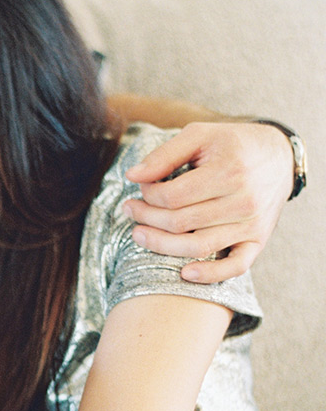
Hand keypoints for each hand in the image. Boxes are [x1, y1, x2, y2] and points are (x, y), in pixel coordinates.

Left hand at [124, 120, 292, 282]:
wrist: (280, 158)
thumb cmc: (232, 145)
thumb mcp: (200, 136)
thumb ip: (164, 154)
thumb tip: (132, 175)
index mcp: (229, 171)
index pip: (173, 196)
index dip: (148, 195)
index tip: (141, 189)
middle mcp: (243, 200)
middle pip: (180, 222)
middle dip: (147, 218)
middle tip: (130, 210)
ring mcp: (251, 224)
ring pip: (198, 246)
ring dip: (161, 245)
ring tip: (139, 234)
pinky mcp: (257, 241)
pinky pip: (234, 266)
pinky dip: (209, 274)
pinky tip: (184, 273)